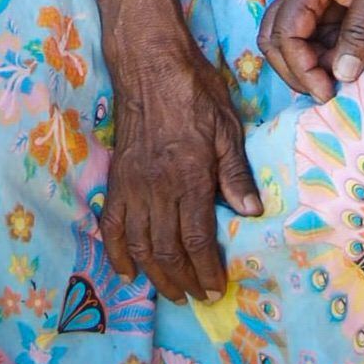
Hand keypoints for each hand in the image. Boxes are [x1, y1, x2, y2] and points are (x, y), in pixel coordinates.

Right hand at [100, 38, 262, 303]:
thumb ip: (235, 171)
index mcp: (189, 176)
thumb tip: (251, 212)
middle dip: (184, 281)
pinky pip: (112, 227)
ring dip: (156, 275)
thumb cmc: (195, 91)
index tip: (216, 289)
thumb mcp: (227, 126)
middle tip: (198, 297)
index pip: (197, 238)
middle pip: (167, 250)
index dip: (206, 269)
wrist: (150, 66)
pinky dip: (117, 254)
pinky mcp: (116, 180)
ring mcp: (132, 186)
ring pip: (140, 246)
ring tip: (172, 292)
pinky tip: (127, 271)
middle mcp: (158, 188)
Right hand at [259, 0, 363, 101]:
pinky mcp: (324, 0)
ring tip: (337, 79)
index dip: (300, 66)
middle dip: (296, 69)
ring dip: (308, 63)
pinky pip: (312, 32)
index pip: (285, 31)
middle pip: (275, 36)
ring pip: (290, 37)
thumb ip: (361, 31)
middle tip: (326, 92)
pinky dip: (322, 52)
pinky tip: (343, 64)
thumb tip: (343, 74)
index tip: (326, 90)